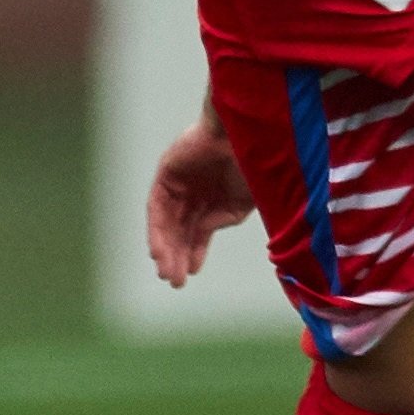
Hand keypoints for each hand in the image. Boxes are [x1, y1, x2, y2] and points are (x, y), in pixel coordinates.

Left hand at [145, 116, 256, 287]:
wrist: (251, 132)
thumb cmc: (256, 162)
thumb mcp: (242, 202)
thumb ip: (221, 220)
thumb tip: (203, 231)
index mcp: (215, 195)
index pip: (198, 229)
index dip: (196, 251)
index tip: (191, 273)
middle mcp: (195, 189)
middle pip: (179, 229)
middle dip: (177, 256)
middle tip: (175, 282)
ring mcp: (180, 181)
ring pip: (166, 222)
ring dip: (166, 249)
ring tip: (167, 273)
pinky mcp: (167, 172)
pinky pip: (156, 207)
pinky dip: (157, 229)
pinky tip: (159, 250)